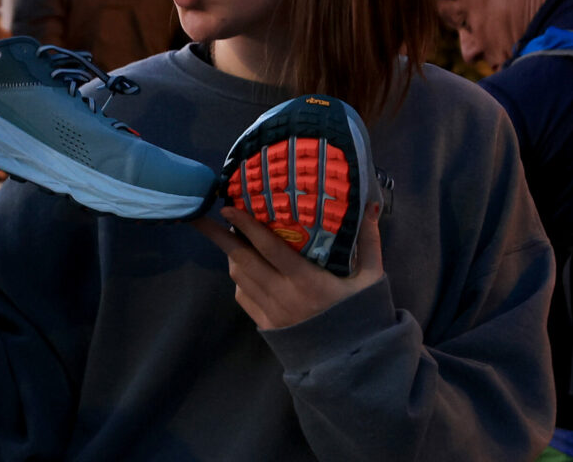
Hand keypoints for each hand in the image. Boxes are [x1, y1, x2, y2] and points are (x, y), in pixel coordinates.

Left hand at [193, 203, 384, 329]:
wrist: (352, 365)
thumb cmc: (361, 317)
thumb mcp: (372, 279)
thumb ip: (369, 243)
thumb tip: (371, 207)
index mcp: (305, 280)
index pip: (267, 246)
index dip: (245, 225)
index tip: (226, 207)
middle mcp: (281, 294)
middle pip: (241, 260)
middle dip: (217, 236)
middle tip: (200, 216)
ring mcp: (270, 312)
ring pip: (239, 277)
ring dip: (231, 254)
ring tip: (231, 236)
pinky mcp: (265, 326)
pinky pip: (243, 296)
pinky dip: (240, 278)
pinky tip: (246, 267)